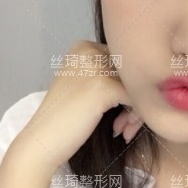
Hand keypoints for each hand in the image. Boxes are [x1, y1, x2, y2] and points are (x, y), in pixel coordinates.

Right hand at [11, 40, 142, 169]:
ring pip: (136, 84)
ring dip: (137, 107)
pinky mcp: (104, 87)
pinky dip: (134, 115)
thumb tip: (144, 72)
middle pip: (130, 71)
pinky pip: (136, 98)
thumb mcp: (83, 83)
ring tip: (125, 127)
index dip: (127, 83)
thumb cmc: (65, 116)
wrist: (43, 141)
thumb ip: (107, 72)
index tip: (124, 107)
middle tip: (127, 122)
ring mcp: (96, 67)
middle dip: (134, 96)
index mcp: (84, 46)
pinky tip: (123, 129)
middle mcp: (90, 50)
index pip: (122, 60)